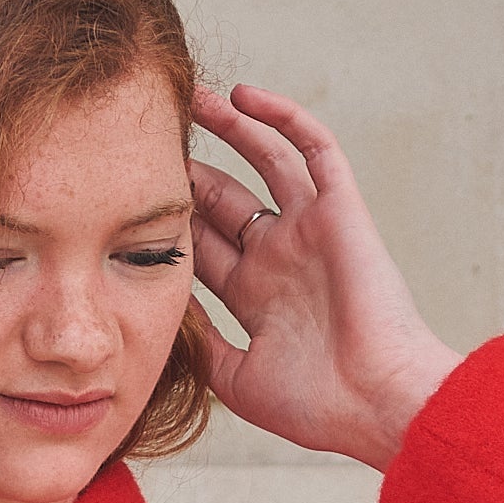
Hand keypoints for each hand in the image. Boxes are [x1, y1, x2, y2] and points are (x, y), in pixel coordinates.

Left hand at [187, 83, 461, 472]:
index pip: (203, 245)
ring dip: (230, 127)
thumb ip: (200, 344)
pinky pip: (313, 149)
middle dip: (191, 170)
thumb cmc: (316, 406)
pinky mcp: (341, 210)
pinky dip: (282, 118)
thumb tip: (161, 306)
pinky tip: (243, 95)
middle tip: (150, 138)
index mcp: (257, 298)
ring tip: (190, 96)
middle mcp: (281, 257)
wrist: (375, 403)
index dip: (170, 218)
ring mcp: (310, 230)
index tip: (127, 193)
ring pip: (265, 160)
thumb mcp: (237, 381)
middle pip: (225, 200)